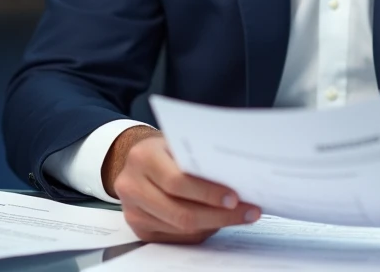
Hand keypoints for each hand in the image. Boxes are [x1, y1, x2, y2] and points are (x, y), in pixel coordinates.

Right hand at [105, 127, 261, 243]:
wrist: (135, 162)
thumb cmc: (164, 150)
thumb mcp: (176, 143)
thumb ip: (197, 158)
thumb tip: (236, 178)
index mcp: (144, 158)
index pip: (177, 181)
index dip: (208, 193)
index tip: (235, 198)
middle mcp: (132, 186)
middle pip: (180, 212)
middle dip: (219, 215)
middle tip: (247, 212)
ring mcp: (133, 212)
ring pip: (180, 228)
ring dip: (214, 224)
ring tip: (240, 216)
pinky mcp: (140, 230)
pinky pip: (177, 237)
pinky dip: (201, 231)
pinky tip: (218, 221)